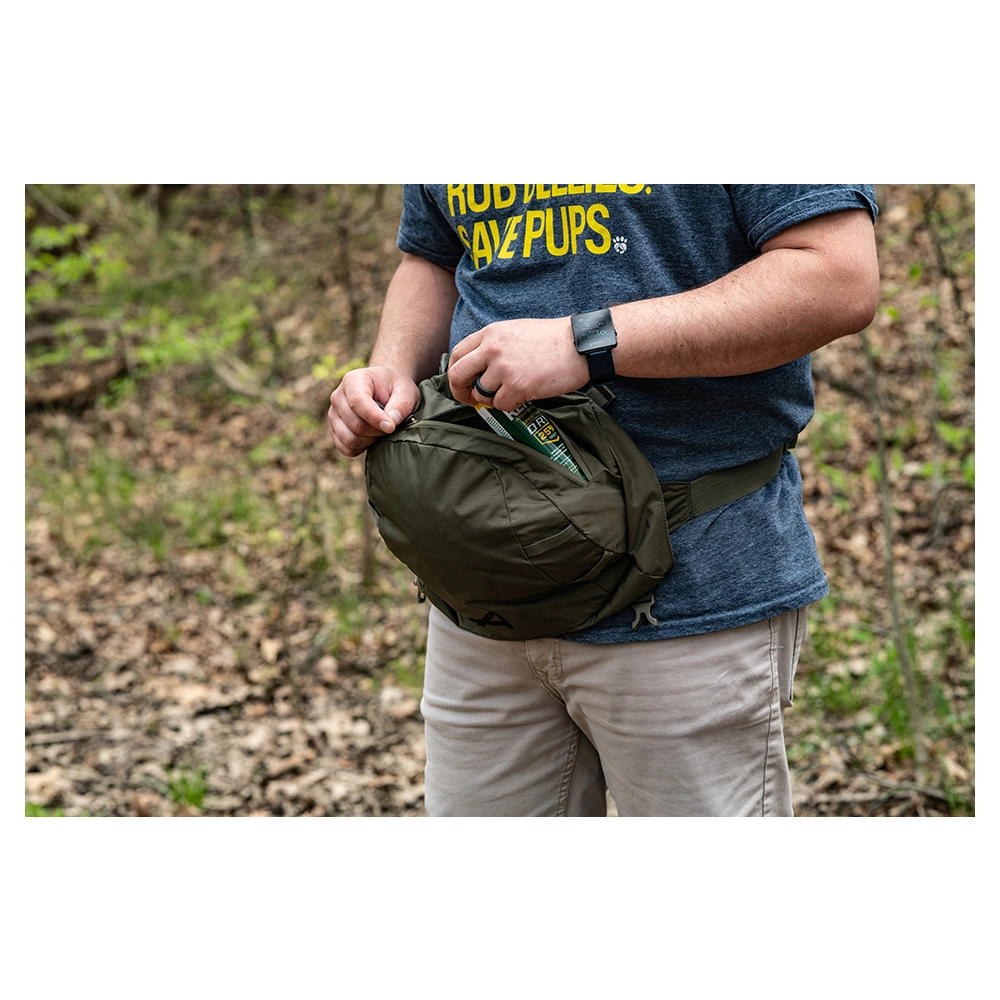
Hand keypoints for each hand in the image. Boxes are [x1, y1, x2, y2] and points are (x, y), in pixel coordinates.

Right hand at [327, 366, 420, 457]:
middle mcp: (338, 397)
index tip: (391, 427)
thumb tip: (391, 423)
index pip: (357, 402)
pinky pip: (345, 448)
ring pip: (349, 439)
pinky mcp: (335, 430)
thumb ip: (401, 405)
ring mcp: (334, 415)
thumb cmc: (395, 388)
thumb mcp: (405, 391)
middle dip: (377, 431)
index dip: (375, 418)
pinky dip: (361, 448)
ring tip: (382, 431)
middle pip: (355, 424)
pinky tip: (372, 439)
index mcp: (353, 381)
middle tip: (392, 426)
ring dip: (370, 441)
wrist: (385, 389)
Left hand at [447, 316, 589, 410]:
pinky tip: (523, 395)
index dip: (456, 373)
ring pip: (480, 394)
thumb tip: (476, 368)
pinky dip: (510, 404)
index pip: (457, 354)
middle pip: (458, 375)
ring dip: (492, 399)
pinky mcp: (517, 386)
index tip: (462, 383)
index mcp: (490, 333)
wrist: (578, 346)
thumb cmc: (551, 340)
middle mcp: (492, 349)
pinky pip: (500, 405)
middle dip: (460, 392)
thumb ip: (492, 346)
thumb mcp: (514, 332)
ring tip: (510, 392)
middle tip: (470, 400)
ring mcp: (503, 368)